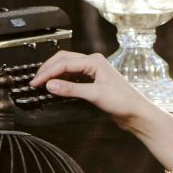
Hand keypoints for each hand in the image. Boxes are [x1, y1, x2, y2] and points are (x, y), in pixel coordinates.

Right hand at [30, 51, 151, 129]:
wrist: (136, 112)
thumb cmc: (123, 101)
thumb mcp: (94, 95)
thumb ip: (71, 89)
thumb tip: (50, 85)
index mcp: (94, 61)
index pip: (64, 63)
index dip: (47, 73)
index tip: (35, 82)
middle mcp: (93, 62)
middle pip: (63, 59)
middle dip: (48, 69)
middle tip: (35, 81)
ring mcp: (94, 70)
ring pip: (67, 66)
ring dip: (54, 72)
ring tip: (42, 82)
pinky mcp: (94, 80)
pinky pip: (73, 75)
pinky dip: (62, 78)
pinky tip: (56, 85)